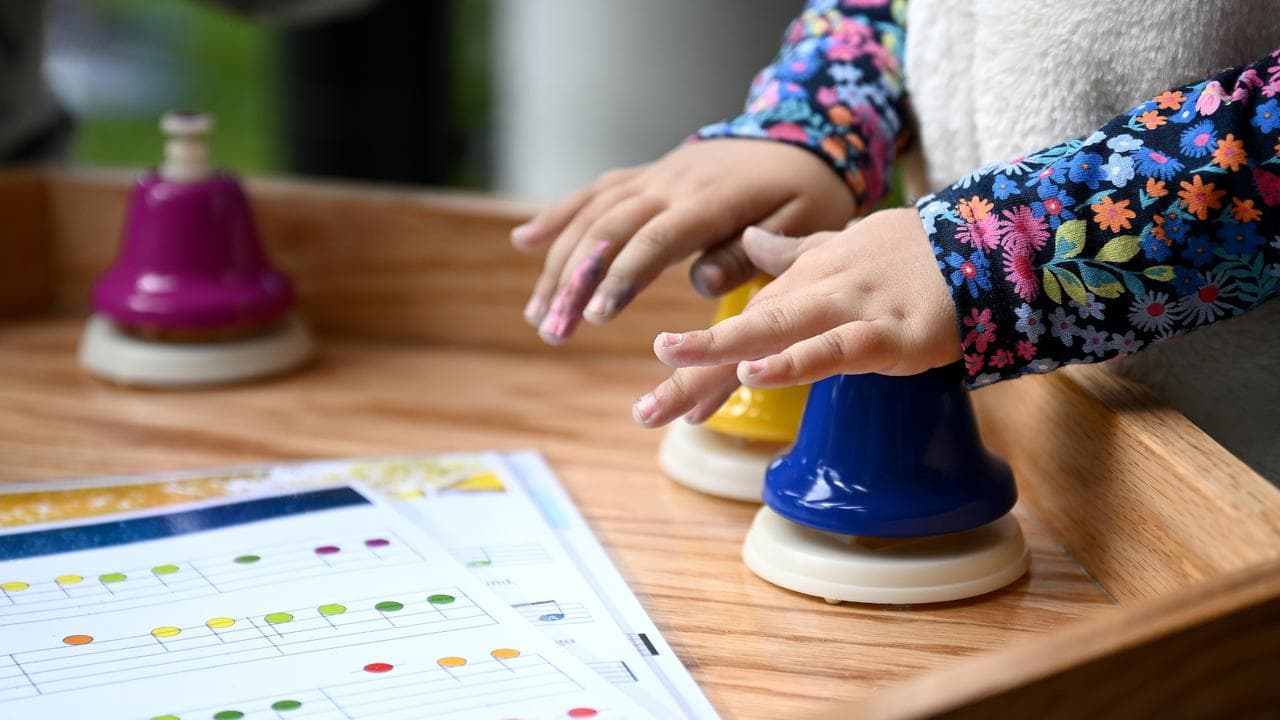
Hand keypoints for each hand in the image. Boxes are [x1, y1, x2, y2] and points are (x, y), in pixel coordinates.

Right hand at [512, 139, 854, 343]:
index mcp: (712, 200)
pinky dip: (557, 215)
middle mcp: (672, 183)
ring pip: (592, 214)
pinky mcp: (645, 176)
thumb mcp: (804, 224)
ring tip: (539, 315)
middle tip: (554, 331)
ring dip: (559, 263)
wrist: (801, 138)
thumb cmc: (807, 193)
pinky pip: (594, 192)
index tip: (596, 317)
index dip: (622, 277)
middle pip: (609, 229)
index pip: (656, 240)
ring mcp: (654, 176)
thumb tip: (702, 283)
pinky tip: (525, 242)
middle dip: (575, 282)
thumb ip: (751, 254)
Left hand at [631, 208, 961, 426]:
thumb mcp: (843, 248)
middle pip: (744, 334)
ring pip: (777, 331)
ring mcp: (851, 309)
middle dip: (692, 369)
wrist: (984, 242)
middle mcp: (817, 292)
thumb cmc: (910, 253)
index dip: (700, 362)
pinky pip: (834, 349)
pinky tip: (756, 373)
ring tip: (674, 374)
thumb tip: (751, 244)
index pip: (741, 327)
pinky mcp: (888, 333)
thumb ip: (793, 253)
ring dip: (722, 353)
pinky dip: (795, 361)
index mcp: (803, 281)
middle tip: (645, 411)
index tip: (659, 395)